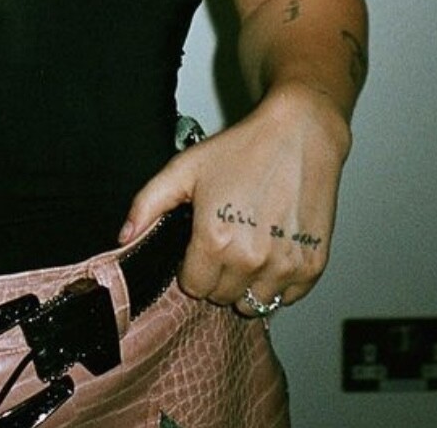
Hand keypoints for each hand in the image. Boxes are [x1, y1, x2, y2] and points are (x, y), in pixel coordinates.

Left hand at [120, 87, 350, 313]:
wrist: (299, 134)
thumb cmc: (242, 149)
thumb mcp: (184, 168)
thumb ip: (147, 205)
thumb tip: (123, 237)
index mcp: (214, 240)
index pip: (195, 287)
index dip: (194, 266)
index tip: (202, 245)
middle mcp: (250, 260)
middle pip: (223, 297)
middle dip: (219, 274)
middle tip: (227, 240)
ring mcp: (284, 266)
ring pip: (254, 303)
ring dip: (248, 283)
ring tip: (251, 246)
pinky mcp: (312, 267)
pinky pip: (288, 297)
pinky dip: (279, 281)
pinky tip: (275, 248)